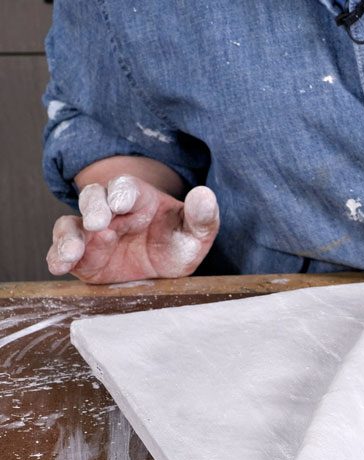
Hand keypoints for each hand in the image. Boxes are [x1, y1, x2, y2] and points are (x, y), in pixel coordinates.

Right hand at [46, 175, 218, 283]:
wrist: (164, 267)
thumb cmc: (178, 241)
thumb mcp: (195, 233)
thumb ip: (201, 217)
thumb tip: (205, 195)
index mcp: (137, 198)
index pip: (126, 187)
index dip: (122, 193)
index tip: (123, 203)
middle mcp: (109, 211)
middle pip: (93, 199)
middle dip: (93, 209)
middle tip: (98, 223)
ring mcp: (92, 233)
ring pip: (71, 225)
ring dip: (69, 237)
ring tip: (73, 251)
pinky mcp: (83, 256)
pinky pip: (62, 253)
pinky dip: (58, 257)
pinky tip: (60, 266)